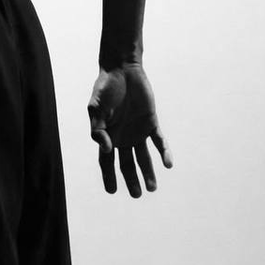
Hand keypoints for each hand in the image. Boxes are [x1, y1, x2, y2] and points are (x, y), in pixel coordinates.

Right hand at [87, 64, 172, 196]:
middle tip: (137, 194)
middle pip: (127, 164)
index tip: (112, 191)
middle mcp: (123, 137)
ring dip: (148, 172)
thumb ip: (97, 129)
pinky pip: (159, 141)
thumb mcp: (96, 108)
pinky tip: (168, 164)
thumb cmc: (105, 88)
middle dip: (131, 180)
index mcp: (107, 136)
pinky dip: (164, 152)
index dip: (109, 176)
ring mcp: (138, 131)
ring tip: (152, 189)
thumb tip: (105, 150)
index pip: (107, 161)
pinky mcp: (151, 123)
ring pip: (144, 157)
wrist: (122, 70)